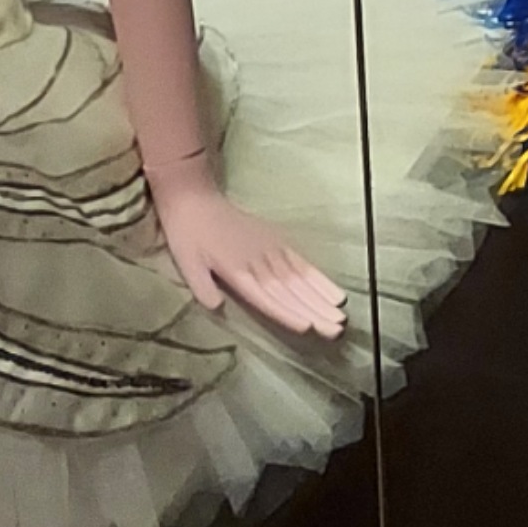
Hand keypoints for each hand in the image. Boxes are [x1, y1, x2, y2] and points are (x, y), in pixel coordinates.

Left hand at [154, 168, 349, 338]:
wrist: (196, 198)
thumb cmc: (188, 235)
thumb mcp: (187, 263)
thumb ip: (202, 286)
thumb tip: (217, 307)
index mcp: (237, 270)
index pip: (267, 297)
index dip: (287, 312)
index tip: (309, 326)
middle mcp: (258, 261)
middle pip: (291, 290)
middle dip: (315, 310)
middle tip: (337, 328)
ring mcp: (270, 249)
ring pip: (300, 278)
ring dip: (321, 297)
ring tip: (341, 314)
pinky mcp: (275, 240)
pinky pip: (300, 261)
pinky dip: (317, 277)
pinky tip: (332, 290)